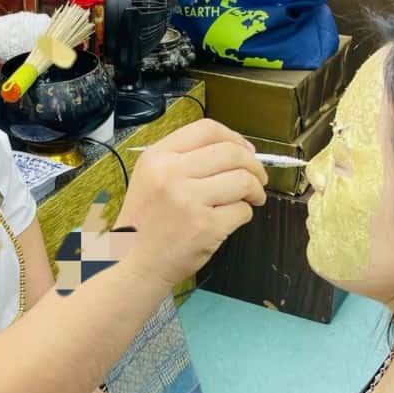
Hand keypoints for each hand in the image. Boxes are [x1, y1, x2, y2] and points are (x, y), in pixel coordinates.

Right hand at [117, 120, 266, 291]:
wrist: (134, 263)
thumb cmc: (146, 223)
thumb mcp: (151, 178)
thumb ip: (185, 159)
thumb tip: (237, 150)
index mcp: (157, 157)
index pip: (207, 129)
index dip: (234, 138)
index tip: (245, 150)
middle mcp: (171, 173)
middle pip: (231, 152)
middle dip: (254, 165)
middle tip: (258, 177)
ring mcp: (188, 200)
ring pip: (243, 180)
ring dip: (255, 189)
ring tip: (252, 198)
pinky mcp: (205, 226)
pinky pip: (242, 210)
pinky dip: (244, 214)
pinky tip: (232, 219)